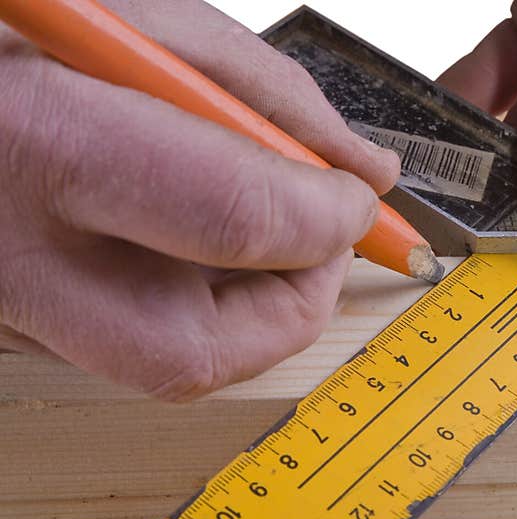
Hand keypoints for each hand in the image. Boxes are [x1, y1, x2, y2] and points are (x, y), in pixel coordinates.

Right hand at [0, 0, 398, 399]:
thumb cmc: (17, 19)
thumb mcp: (131, 14)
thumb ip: (263, 96)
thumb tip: (362, 172)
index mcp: (35, 138)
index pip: (232, 218)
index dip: (326, 213)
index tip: (358, 193)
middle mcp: (6, 253)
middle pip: (196, 354)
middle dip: (294, 302)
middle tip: (318, 239)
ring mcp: (3, 304)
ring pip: (171, 366)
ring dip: (252, 304)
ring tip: (257, 224)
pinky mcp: (13, 320)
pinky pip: (135, 340)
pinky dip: (198, 298)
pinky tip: (193, 233)